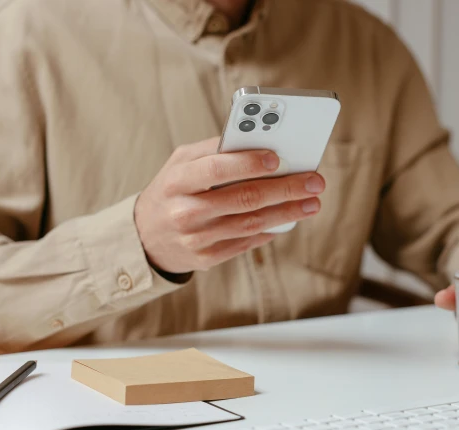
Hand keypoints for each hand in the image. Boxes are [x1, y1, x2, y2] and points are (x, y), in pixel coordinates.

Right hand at [134, 137, 324, 273]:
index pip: (216, 170)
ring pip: (250, 224)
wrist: (143, 238)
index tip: (278, 158)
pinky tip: (288, 220)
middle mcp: (185, 212)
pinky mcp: (206, 258)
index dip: (248, 163)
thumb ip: (213, 150)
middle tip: (314, 182)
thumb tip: (258, 141)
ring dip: (287, 213)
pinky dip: (269, 230)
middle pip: (243, 198)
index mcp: (177, 181)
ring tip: (312, 203)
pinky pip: (246, 243)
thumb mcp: (180, 164)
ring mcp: (196, 239)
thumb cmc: (171, 190)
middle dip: (284, 189)